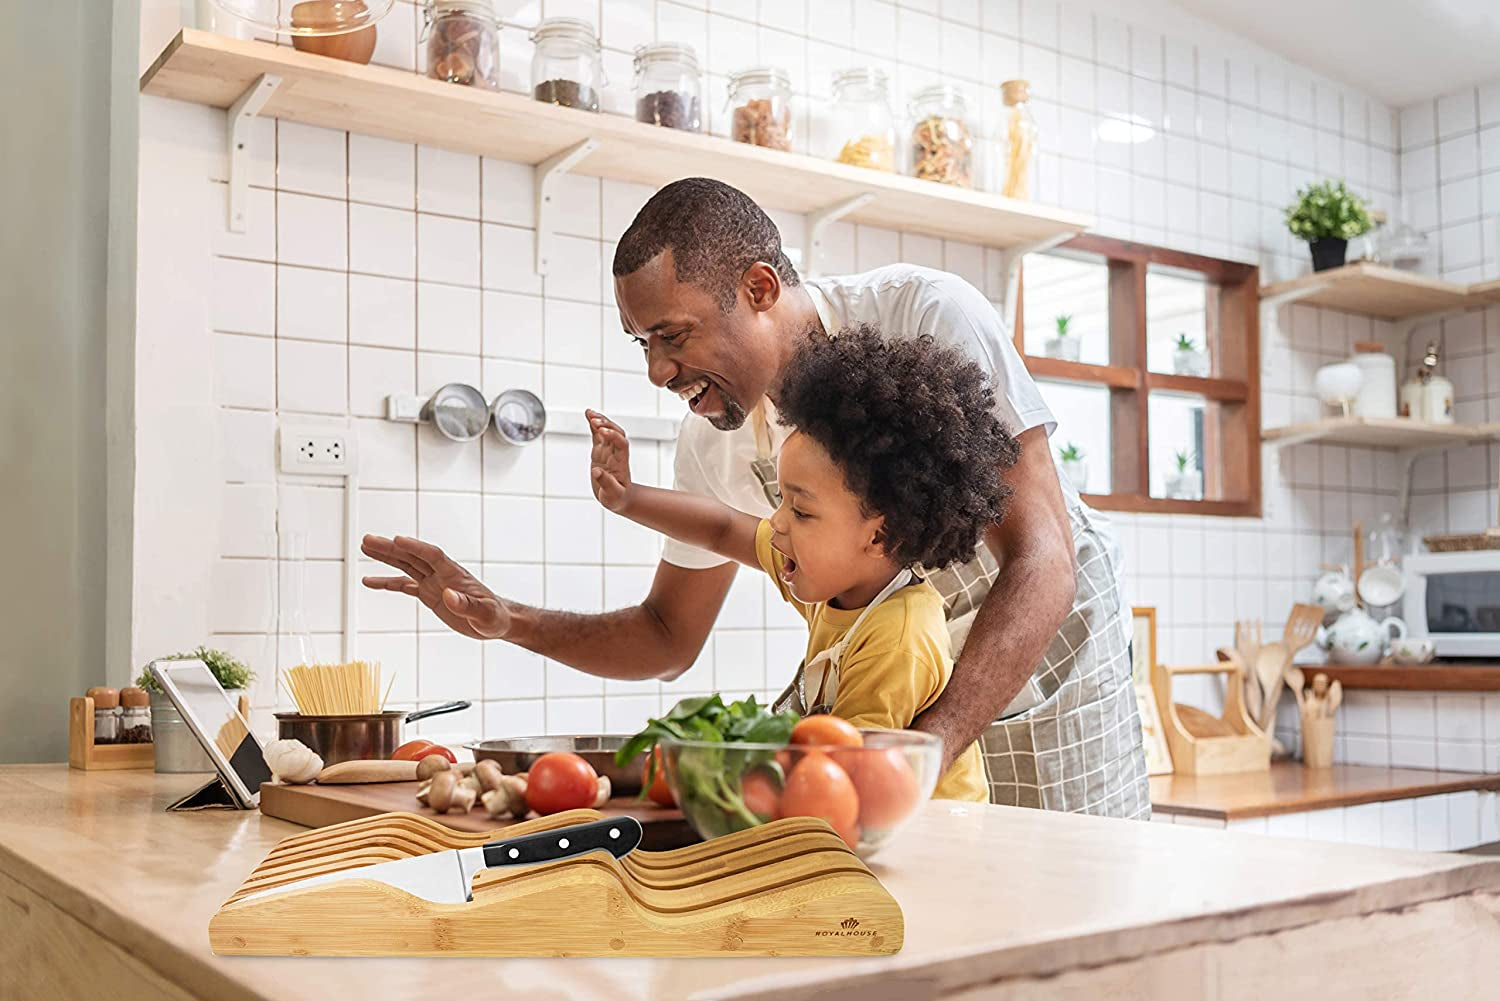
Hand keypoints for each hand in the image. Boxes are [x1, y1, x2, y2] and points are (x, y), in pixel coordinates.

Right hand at [361, 535, 511, 640]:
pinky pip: (404, 586)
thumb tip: (449, 595)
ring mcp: (434, 582)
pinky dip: (387, 583)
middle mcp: (441, 574)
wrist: (495, 621)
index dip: (416, 547)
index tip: (397, 539)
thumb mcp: (484, 615)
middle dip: (391, 548)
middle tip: (368, 540)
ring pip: (406, 565)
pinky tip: (370, 581)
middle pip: (413, 556)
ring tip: (365, 547)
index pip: (433, 555)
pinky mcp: (429, 594)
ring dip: (386, 557)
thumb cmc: (493, 617)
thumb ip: (467, 605)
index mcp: (455, 574)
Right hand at [587, 409, 634, 512]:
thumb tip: (596, 472)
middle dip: (607, 425)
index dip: (613, 436)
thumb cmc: (617, 498)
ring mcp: (608, 451)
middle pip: (616, 433)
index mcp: (621, 463)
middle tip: (594, 419)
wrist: (619, 498)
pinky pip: (598, 435)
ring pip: (607, 431)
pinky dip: (593, 425)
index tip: (603, 432)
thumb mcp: (612, 495)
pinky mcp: (600, 452)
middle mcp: (616, 454)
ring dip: (600, 421)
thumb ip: (606, 483)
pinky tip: (588, 416)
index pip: (621, 444)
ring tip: (589, 413)